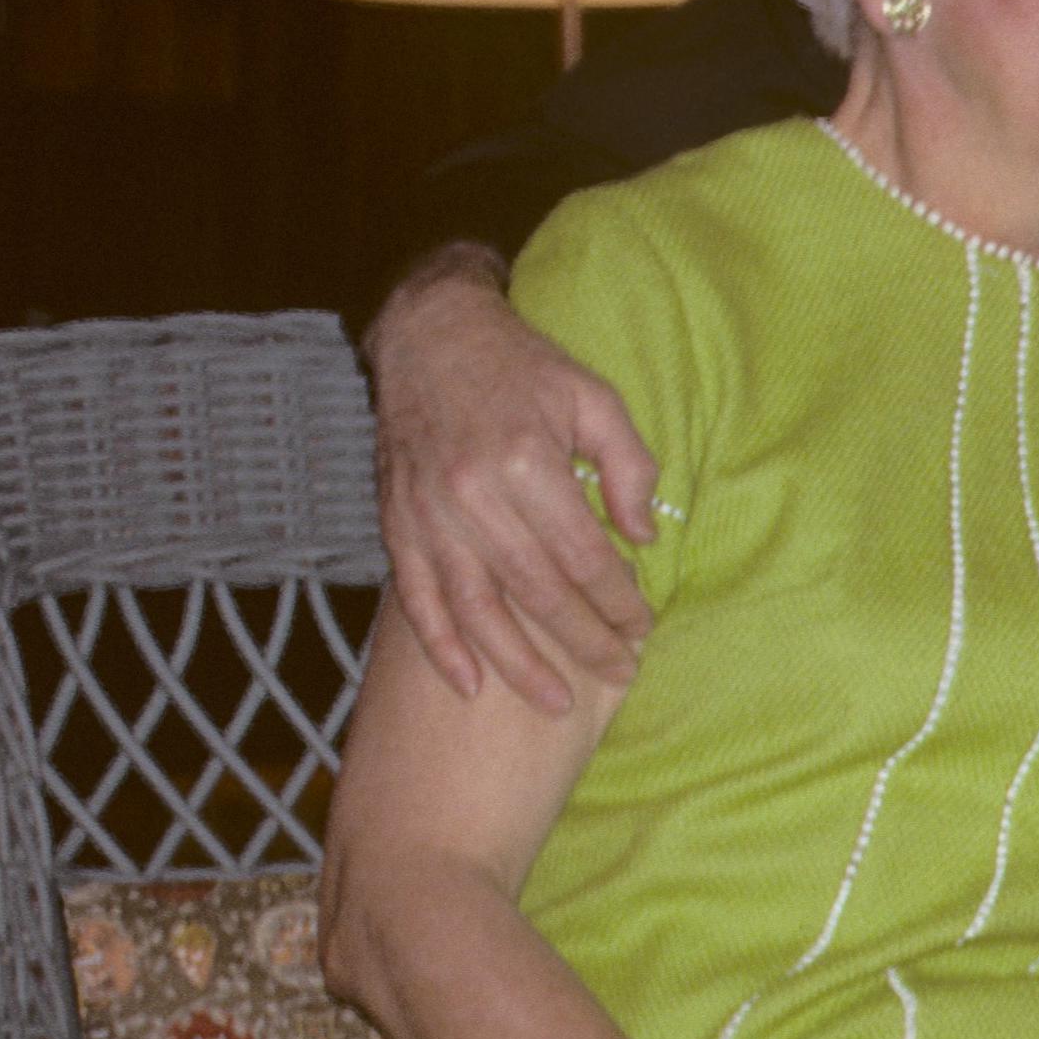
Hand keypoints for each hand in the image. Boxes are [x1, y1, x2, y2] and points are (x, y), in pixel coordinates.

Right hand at [370, 259, 663, 712]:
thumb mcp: (593, 396)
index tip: (643, 626)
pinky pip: (415, 597)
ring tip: (558, 704)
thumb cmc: (521, 367)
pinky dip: (439, 646)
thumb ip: (628, 465)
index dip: (617, 599)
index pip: (582, 555)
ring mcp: (426, 514)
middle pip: (536, 592)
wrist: (428, 335)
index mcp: (523, 462)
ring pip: (475, 609)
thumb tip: (643, 538)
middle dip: (583, 641)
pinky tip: (468, 686)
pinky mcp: (395, 522)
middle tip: (620, 674)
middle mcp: (469, 496)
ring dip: (517, 664)